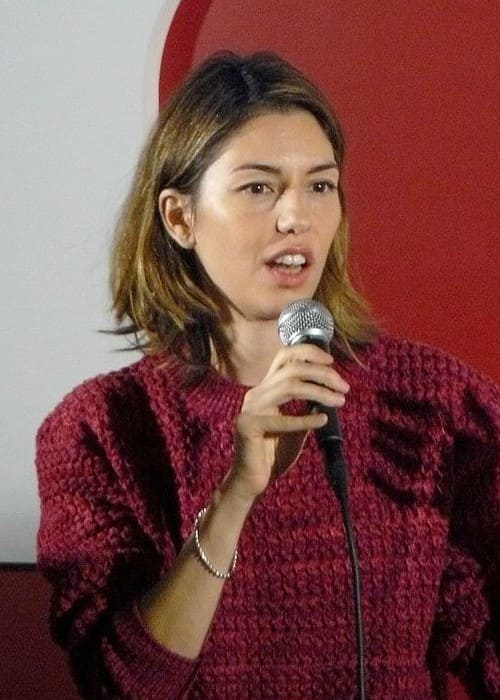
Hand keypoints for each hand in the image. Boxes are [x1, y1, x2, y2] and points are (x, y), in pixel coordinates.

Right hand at [225, 344, 349, 503]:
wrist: (252, 482)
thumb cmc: (273, 455)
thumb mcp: (295, 428)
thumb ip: (306, 410)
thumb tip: (328, 396)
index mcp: (265, 389)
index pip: (285, 357)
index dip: (309, 353)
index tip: (332, 361)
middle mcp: (257, 393)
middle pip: (292, 369)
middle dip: (323, 374)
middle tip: (345, 387)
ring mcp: (251, 408)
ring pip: (289, 386)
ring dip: (320, 391)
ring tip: (340, 400)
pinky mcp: (248, 426)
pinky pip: (282, 419)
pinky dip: (305, 418)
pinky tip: (322, 420)